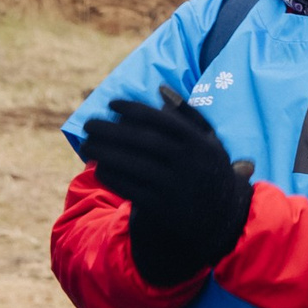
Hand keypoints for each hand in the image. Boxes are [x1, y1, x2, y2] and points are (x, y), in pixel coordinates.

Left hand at [80, 86, 254, 285]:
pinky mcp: (162, 208)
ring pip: (131, 165)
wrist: (221, 218)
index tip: (111, 103)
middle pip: (142, 141)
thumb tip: (161, 89)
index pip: (161, 120)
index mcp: (200, 145)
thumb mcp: (210, 142)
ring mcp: (175, 187)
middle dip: (109, 130)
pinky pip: (129, 188)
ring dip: (103, 153)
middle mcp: (189, 165)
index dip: (133, 109)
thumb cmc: (207, 170)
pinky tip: (100, 167)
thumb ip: (190, 115)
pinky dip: (110, 176)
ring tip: (87, 145)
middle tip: (88, 124)